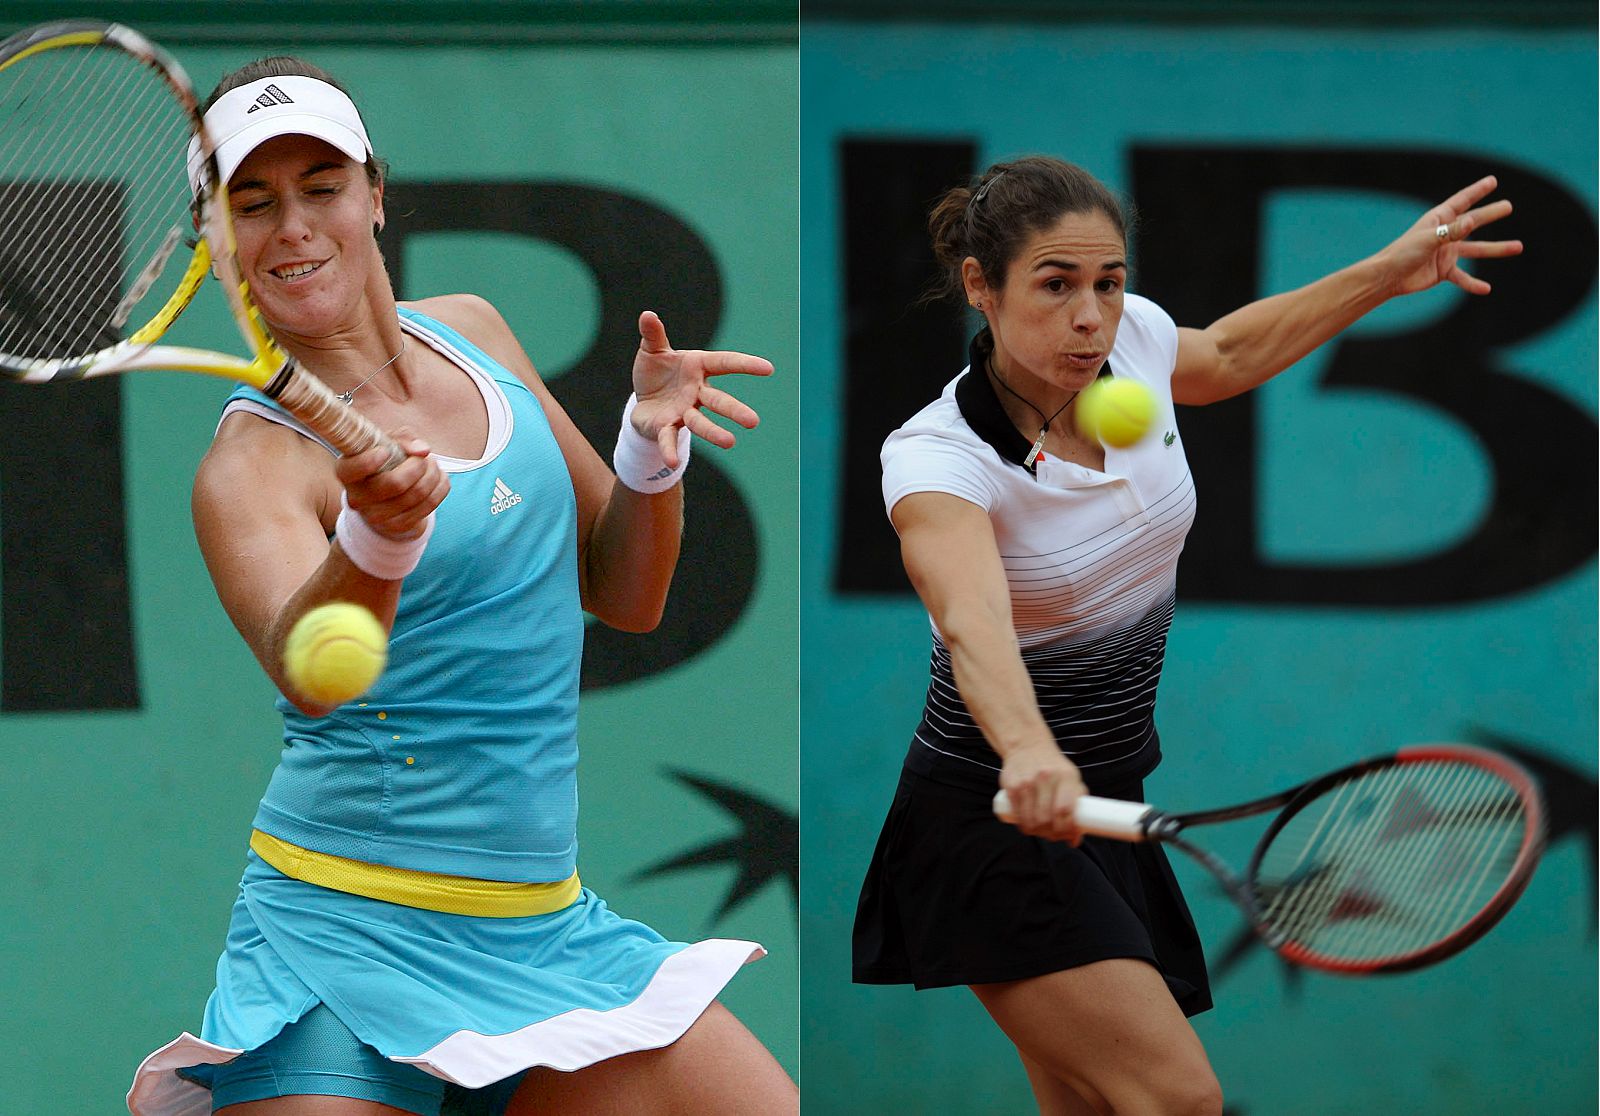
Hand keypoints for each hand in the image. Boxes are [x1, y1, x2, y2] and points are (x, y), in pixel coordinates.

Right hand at [336, 433, 449, 539]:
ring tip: (431, 465)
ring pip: (417, 493)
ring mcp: (376, 516)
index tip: (385, 451)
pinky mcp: (398, 526)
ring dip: (432, 474)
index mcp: (346, 471)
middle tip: (422, 458)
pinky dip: (440, 487)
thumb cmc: (386, 460)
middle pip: (396, 483)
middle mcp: (357, 498)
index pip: (354, 468)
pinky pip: (430, 504)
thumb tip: (422, 450)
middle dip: (418, 465)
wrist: (388, 495)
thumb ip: (404, 438)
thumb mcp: (389, 442)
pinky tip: (436, 478)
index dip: (371, 460)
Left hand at [629, 310, 772, 467]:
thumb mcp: (652, 351)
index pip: (725, 363)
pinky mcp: (666, 428)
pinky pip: (669, 439)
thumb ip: (652, 334)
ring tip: (730, 443)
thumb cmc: (655, 373)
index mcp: (697, 368)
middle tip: (753, 422)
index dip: (746, 365)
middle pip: (718, 400)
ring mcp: (683, 412)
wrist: (642, 401)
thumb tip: (647, 314)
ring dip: (714, 433)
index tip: (769, 369)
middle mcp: (696, 392)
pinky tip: (673, 462)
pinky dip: (669, 450)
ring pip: (700, 422)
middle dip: (734, 410)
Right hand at [997, 743, 1086, 843]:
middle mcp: (1045, 778)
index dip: (1067, 829)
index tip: (1069, 836)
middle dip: (1052, 834)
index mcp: (1066, 776)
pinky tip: (1029, 827)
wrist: (1027, 745)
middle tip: (1055, 836)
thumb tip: (1077, 836)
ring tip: (1043, 833)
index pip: (1065, 810)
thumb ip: (1076, 803)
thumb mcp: (1071, 777)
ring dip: (1038, 833)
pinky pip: (1018, 814)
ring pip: (1031, 820)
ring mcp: (1026, 782)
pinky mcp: (1012, 786)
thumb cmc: (1054, 767)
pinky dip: (1024, 826)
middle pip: (1047, 819)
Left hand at [1378, 175, 1522, 297]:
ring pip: (1476, 249)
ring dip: (1496, 249)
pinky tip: (1486, 289)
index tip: (1492, 181)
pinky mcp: (1444, 270)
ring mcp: (1446, 252)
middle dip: (1490, 214)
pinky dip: (1473, 283)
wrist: (1389, 277)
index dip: (1477, 190)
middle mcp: (1445, 234)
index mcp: (1439, 219)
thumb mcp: (1429, 239)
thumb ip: (1450, 232)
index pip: (1462, 201)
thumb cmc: (1403, 252)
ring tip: (1518, 247)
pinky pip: (1462, 277)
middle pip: (1473, 222)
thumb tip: (1472, 220)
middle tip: (1509, 206)